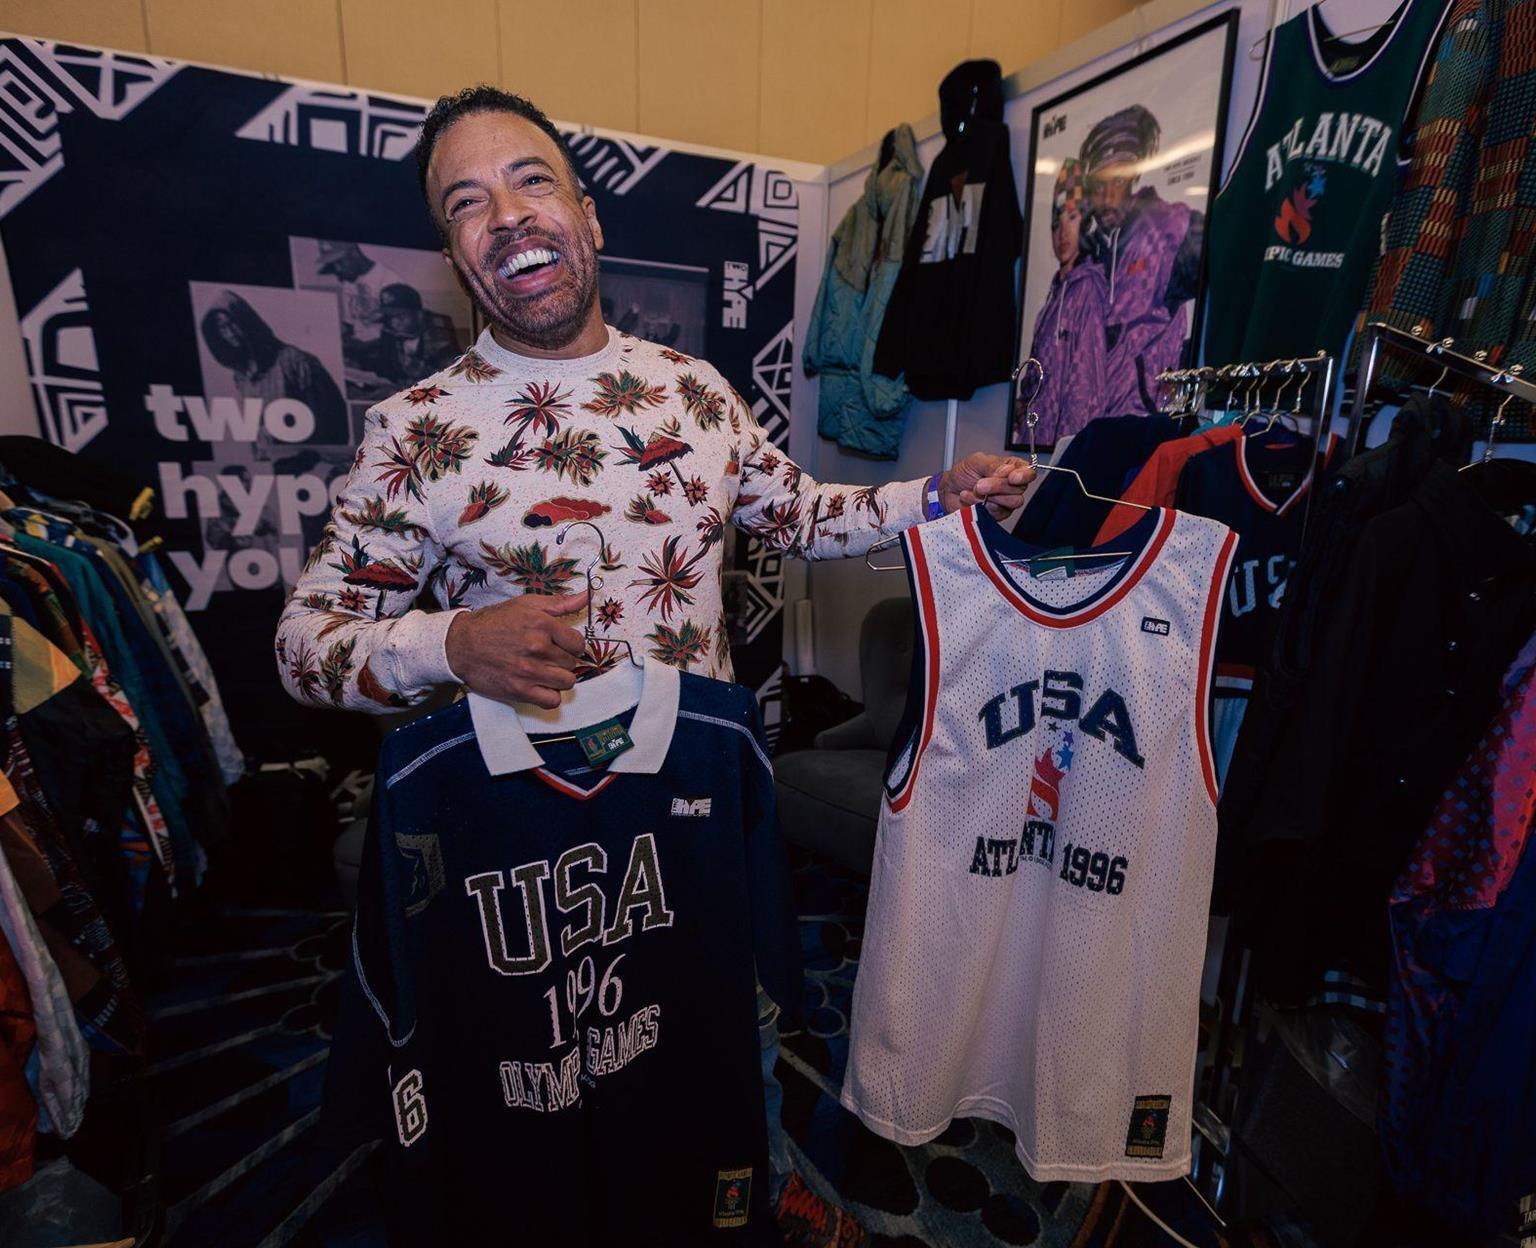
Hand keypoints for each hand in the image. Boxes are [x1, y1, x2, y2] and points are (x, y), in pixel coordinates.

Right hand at [444, 589, 590, 708]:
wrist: (461, 644)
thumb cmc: (494, 622)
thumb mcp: (526, 604)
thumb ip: (560, 603)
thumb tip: (586, 597)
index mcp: (543, 624)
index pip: (578, 643)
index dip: (571, 645)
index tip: (561, 645)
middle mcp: (538, 648)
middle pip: (572, 663)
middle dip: (562, 660)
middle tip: (546, 656)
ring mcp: (529, 671)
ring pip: (567, 682)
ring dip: (558, 678)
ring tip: (545, 671)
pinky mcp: (519, 690)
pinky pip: (552, 701)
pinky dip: (550, 696)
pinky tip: (540, 686)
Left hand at [938, 452, 1034, 519]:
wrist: (948, 490)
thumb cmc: (963, 474)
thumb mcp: (976, 461)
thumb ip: (993, 464)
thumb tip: (1008, 470)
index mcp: (1011, 468)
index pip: (1029, 472)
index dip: (1024, 475)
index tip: (1012, 477)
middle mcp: (1011, 486)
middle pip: (1019, 489)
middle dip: (998, 486)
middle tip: (980, 484)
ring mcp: (1006, 502)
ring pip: (1012, 502)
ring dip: (991, 496)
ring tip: (974, 490)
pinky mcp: (997, 514)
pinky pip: (997, 512)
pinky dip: (980, 505)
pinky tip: (969, 498)